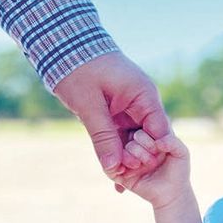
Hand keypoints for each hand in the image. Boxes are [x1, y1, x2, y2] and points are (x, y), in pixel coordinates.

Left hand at [52, 52, 169, 185]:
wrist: (63, 43)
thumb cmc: (77, 67)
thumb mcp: (89, 105)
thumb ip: (102, 137)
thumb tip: (113, 168)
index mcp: (144, 95)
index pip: (159, 131)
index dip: (150, 153)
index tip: (135, 172)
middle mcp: (143, 102)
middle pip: (148, 138)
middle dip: (135, 159)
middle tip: (121, 180)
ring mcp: (132, 106)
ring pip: (134, 139)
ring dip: (124, 156)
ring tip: (115, 180)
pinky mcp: (119, 110)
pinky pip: (122, 134)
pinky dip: (115, 149)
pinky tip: (110, 169)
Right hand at [113, 129, 191, 208]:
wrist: (172, 193)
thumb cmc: (178, 170)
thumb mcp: (181, 153)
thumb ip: (173, 142)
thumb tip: (159, 142)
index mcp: (147, 135)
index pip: (139, 129)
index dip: (147, 141)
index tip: (159, 150)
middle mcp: (134, 143)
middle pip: (128, 138)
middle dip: (141, 151)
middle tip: (153, 163)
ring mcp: (125, 157)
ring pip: (118, 151)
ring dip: (132, 160)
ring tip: (141, 168)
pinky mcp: (119, 172)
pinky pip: (111, 168)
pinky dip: (119, 170)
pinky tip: (131, 175)